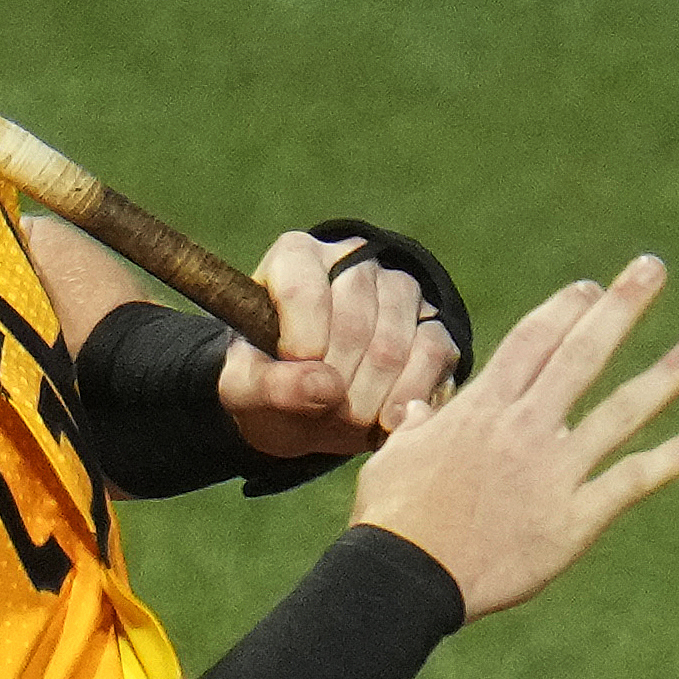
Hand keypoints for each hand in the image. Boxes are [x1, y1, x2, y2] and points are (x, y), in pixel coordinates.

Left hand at [219, 231, 462, 458]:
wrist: (308, 409)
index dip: (302, 341)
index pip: (303, 288)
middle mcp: (352, 262)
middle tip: (322, 412)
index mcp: (295, 258)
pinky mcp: (434, 323)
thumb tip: (324, 386)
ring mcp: (398, 289)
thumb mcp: (243, 390)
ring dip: (370, 396)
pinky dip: (409, 395)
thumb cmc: (269, 387)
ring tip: (347, 419)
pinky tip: (387, 419)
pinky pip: (435, 352)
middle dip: (336, 382)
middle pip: (353, 321)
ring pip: (395, 340)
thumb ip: (267, 386)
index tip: (296, 373)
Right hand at [349, 255, 678, 619]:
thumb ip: (415, 426)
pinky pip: (631, 481)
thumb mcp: (393, 457)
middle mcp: (524, 429)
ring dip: (667, 374)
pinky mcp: (574, 519)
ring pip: (621, 411)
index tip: (591, 288)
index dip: (564, 309)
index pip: (532, 341)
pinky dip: (671, 459)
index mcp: (481, 409)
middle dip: (620, 308)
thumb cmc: (394, 518)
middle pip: (581, 354)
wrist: (407, 577)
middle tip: (652, 268)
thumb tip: (419, 409)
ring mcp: (554, 471)